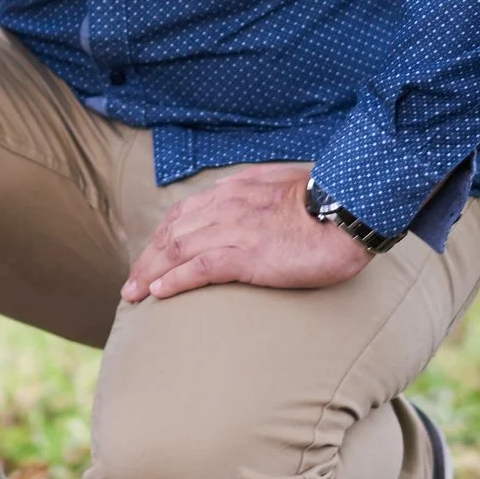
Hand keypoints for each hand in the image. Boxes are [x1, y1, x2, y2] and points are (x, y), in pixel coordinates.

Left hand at [121, 163, 375, 302]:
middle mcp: (226, 205)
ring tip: (133, 295)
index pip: (185, 213)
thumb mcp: (283, 184)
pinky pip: (201, 268)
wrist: (348, 209)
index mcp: (235, 189)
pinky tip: (159, 294)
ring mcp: (235, 230)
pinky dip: (176, 281)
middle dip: (147, 260)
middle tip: (131, 285)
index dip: (162, 237)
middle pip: (172, 233)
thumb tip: (247, 198)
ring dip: (150, 273)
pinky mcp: (247, 255)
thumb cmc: (326, 200)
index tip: (151, 256)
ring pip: (178, 251)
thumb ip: (259, 190)